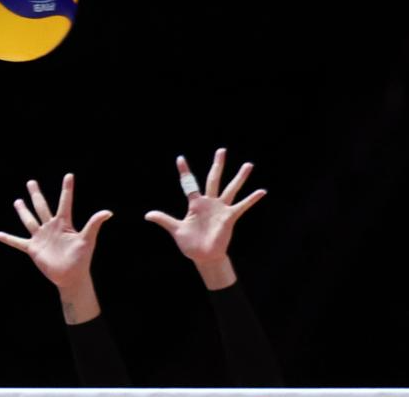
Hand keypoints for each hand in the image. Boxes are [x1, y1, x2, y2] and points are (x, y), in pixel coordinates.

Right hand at [0, 174, 112, 289]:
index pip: (65, 202)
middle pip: (42, 207)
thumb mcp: (88, 239)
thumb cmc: (82, 259)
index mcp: (64, 223)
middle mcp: (51, 227)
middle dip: (36, 194)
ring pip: (30, 220)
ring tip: (17, 201)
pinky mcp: (33, 249)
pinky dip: (8, 239)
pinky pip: (18, 242)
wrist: (71, 277)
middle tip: (31, 182)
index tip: (69, 175)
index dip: (67, 189)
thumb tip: (108, 212)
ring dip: (23, 211)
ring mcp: (41, 237)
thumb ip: (94, 224)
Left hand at [145, 148, 265, 288]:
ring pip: (231, 189)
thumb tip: (147, 215)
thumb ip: (163, 219)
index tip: (180, 158)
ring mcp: (220, 209)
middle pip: (214, 179)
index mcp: (195, 204)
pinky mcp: (229, 217)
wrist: (204, 256)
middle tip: (222, 150)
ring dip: (239, 177)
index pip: (189, 184)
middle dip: (218, 165)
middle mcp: (209, 203)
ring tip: (248, 165)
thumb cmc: (190, 244)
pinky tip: (261, 191)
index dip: (185, 172)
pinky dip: (251, 199)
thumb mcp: (176, 229)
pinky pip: (242, 206)